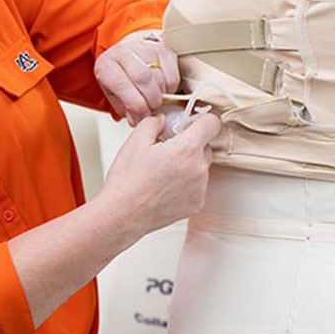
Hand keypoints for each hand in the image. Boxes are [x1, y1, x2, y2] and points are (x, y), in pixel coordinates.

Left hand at [94, 29, 180, 123]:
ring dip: (161, 95)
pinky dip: (170, 89)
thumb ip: (125, 109)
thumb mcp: (115, 96)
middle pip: (142, 78)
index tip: (143, 115)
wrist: (128, 57)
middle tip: (152, 109)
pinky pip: (172, 75)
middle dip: (151, 100)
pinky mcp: (162, 49)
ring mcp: (144, 47)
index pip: (120, 84)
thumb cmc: (120, 78)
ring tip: (155, 100)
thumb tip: (138, 120)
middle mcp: (123, 51)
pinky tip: (162, 90)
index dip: (135, 105)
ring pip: (159, 77)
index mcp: (106, 64)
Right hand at [100, 113, 220, 237]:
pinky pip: (198, 186)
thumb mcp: (135, 140)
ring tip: (163, 172)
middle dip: (189, 144)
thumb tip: (163, 120)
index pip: (212, 124)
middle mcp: (199, 169)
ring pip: (201, 167)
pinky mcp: (196, 204)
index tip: (191, 123)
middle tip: (167, 149)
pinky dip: (186, 183)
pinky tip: (165, 186)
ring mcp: (200, 188)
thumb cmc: (127, 180)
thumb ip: (154, 122)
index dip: (201, 120)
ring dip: (188, 164)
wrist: (123, 213)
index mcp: (186, 149)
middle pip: (206, 146)